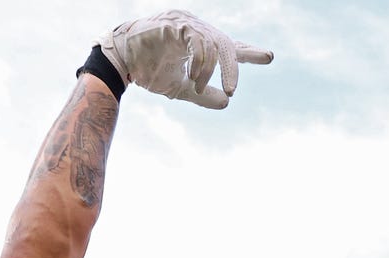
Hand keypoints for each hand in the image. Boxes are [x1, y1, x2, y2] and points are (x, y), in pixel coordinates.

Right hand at [97, 9, 272, 108]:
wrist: (119, 63)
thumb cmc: (148, 70)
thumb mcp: (180, 87)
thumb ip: (203, 94)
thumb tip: (227, 102)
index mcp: (200, 43)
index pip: (230, 46)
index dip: (249, 52)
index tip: (268, 57)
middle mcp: (196, 29)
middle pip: (227, 45)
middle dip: (233, 68)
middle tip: (232, 89)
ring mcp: (186, 24)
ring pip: (214, 44)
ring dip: (210, 70)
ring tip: (199, 85)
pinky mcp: (175, 23)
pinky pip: (197, 41)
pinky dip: (199, 61)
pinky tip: (192, 75)